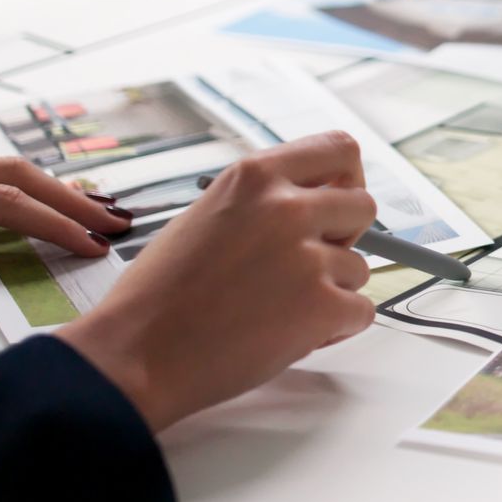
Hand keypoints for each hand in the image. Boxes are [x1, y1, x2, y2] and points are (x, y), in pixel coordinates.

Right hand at [53, 133, 376, 432]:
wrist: (138, 352)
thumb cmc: (159, 293)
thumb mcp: (206, 215)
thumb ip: (261, 202)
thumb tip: (308, 203)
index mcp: (255, 176)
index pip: (339, 149)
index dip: (346, 178)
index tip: (336, 200)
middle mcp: (287, 207)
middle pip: (363, 205)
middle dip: (345, 237)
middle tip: (310, 263)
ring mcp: (307, 257)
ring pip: (358, 267)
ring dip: (331, 290)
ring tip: (278, 308)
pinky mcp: (321, 307)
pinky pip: (361, 311)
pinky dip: (335, 328)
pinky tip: (291, 334)